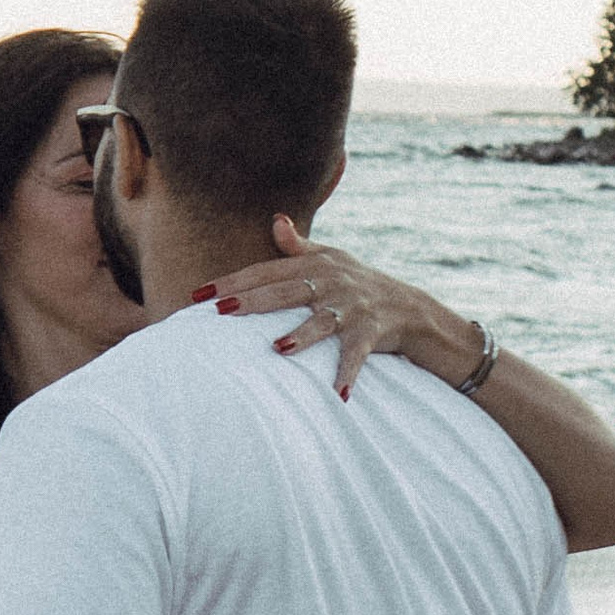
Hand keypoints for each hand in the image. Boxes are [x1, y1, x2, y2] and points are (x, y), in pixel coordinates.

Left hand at [197, 220, 478, 399]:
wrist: (413, 310)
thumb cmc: (362, 285)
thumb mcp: (334, 259)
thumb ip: (299, 246)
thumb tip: (275, 220)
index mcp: (317, 264)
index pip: (267, 271)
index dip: (233, 281)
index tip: (200, 294)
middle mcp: (333, 282)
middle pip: (287, 292)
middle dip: (254, 301)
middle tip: (222, 311)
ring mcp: (354, 307)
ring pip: (323, 321)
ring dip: (303, 336)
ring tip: (279, 349)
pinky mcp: (374, 331)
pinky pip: (358, 354)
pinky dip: (348, 373)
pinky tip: (337, 394)